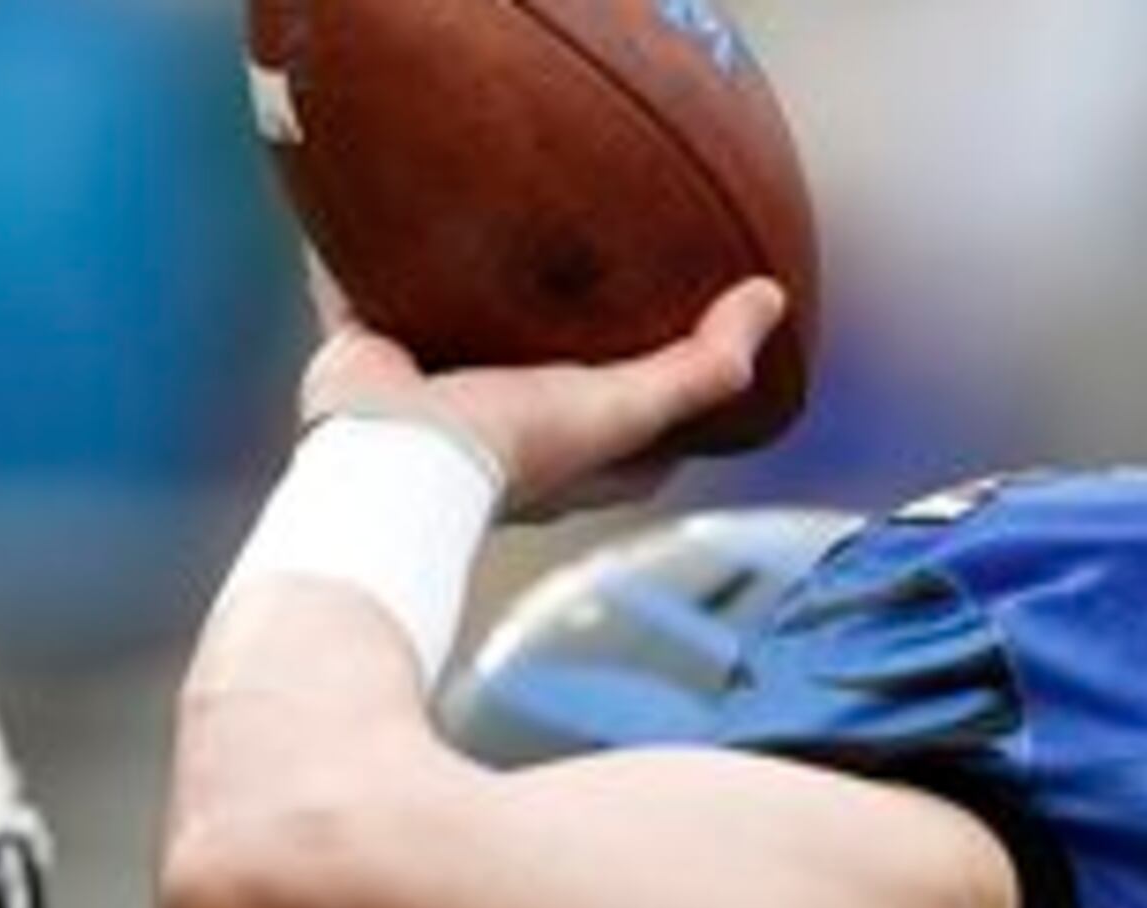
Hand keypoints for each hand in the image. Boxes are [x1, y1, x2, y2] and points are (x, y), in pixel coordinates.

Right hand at [295, 269, 787, 520]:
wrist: (388, 457)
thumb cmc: (514, 446)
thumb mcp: (629, 408)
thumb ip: (704, 367)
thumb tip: (771, 299)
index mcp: (580, 457)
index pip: (650, 423)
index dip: (678, 385)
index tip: (699, 330)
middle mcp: (510, 429)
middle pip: (557, 369)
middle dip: (574, 329)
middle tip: (596, 260)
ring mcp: (439, 396)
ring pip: (470, 330)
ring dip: (481, 292)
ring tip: (500, 221)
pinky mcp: (375, 359)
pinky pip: (379, 296)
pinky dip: (384, 263)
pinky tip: (392, 211)